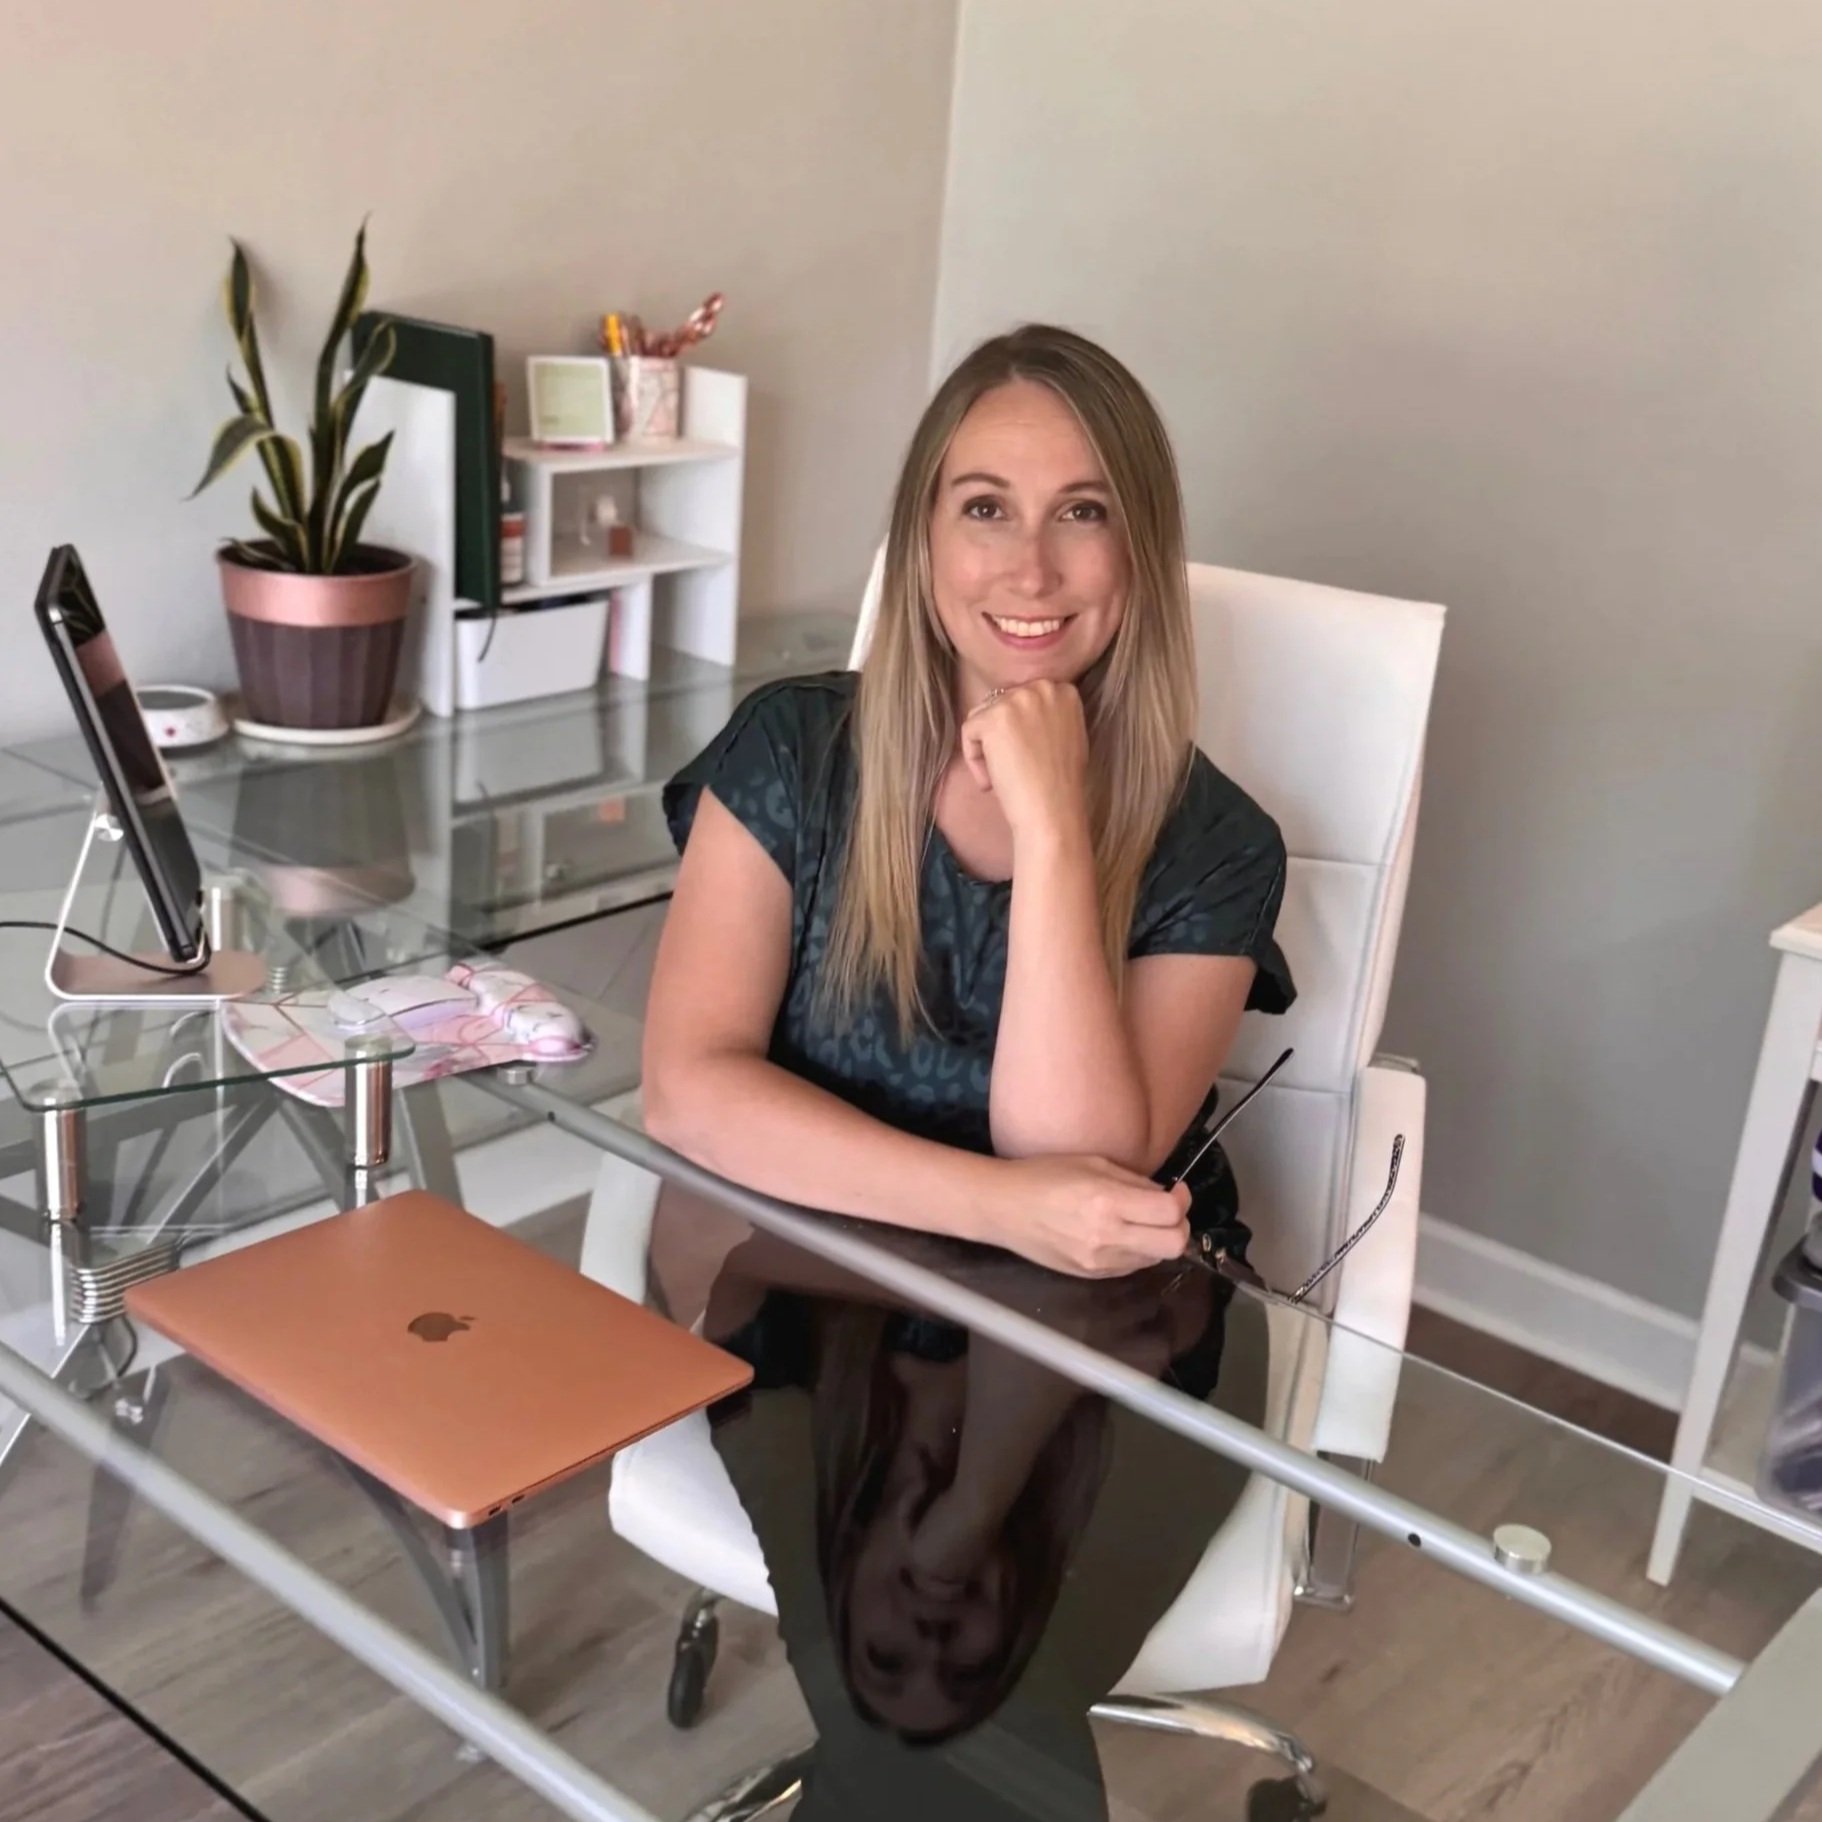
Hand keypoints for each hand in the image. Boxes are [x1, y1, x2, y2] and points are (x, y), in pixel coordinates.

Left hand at [960, 681, 1089, 844]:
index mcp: (1063, 691)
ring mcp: (1018, 700)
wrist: (1053, 812)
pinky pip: (969, 733)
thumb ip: (1049, 717)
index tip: (1024, 757)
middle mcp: (1042, 688)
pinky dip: (973, 760)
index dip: (1017, 731)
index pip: (1023, 699)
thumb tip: (1020, 716)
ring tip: (1000, 777)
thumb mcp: (1068, 737)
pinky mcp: (993, 718)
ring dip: (985, 748)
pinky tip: (991, 782)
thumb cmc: (1060, 785)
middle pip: (1000, 704)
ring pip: (982, 717)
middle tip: (1011, 769)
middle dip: (999, 738)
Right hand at [985, 1154, 1190, 1276]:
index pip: (1170, 1212)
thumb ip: (1133, 1180)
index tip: (1175, 1190)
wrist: (1004, 1208)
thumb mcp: (1092, 1163)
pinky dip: (1136, 1250)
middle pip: (1174, 1244)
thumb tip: (1163, 1194)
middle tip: (1167, 1211)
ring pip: (1156, 1259)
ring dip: (1158, 1239)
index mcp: (1107, 1202)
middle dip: (1180, 1226)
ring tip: (1140, 1221)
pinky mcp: (1091, 1276)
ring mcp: (1099, 1262)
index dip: (1182, 1200)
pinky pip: (1131, 1267)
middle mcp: (1107, 1237)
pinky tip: (1119, 1234)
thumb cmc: (1043, 1175)